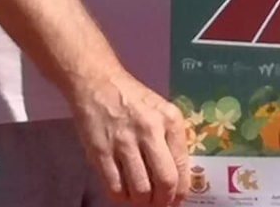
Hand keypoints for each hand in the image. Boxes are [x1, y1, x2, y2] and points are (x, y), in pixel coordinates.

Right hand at [70, 70, 190, 204]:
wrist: (98, 84)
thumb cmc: (133, 100)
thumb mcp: (161, 112)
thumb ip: (171, 141)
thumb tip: (176, 179)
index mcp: (169, 120)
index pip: (181, 166)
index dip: (180, 192)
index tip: (176, 201)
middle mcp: (149, 131)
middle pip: (164, 182)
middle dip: (163, 201)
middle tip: (159, 204)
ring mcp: (123, 142)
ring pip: (140, 190)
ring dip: (142, 202)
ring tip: (141, 198)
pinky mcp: (100, 152)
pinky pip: (115, 188)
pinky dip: (121, 198)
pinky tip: (124, 192)